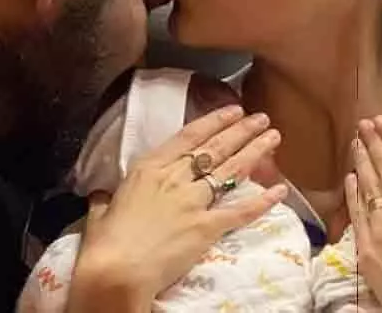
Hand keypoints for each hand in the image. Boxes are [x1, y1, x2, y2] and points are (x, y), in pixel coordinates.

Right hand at [67, 105, 287, 311]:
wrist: (116, 271)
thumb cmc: (104, 243)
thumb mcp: (100, 212)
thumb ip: (105, 199)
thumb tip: (101, 194)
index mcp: (150, 169)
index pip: (189, 136)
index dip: (215, 121)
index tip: (234, 110)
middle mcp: (176, 178)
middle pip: (216, 148)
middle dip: (243, 131)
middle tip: (263, 118)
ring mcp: (194, 201)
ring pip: (232, 170)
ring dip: (256, 152)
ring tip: (274, 137)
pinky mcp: (208, 226)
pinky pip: (240, 211)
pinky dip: (263, 201)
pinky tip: (280, 190)